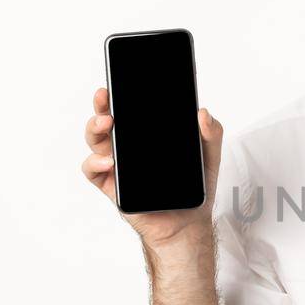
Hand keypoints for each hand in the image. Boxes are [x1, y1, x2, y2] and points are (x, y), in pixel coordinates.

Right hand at [81, 86, 223, 249]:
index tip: (118, 80)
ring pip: (96, 140)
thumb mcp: (209, 157)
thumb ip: (211, 134)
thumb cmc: (194, 189)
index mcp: (146, 135)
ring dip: (95, 128)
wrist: (188, 224)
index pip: (130, 109)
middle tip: (105, 96)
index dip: (121, 94)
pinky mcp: (112, 186)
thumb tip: (203, 112)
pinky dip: (95, 162)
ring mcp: (117, 165)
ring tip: (107, 123)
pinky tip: (110, 162)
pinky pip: (93, 170)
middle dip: (102, 104)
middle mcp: (128, 146)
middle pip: (106, 119)